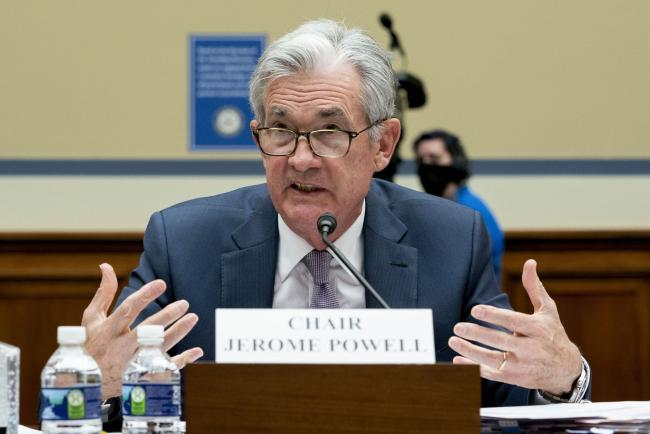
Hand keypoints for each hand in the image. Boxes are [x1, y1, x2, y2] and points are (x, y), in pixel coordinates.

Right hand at [82, 263, 203, 399]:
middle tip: (184, 303)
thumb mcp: (91, 320)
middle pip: (146, 330)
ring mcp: (132, 363)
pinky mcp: (142, 375)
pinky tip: (197, 351)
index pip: (128, 310)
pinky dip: (182, 360)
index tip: (161, 283)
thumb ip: (103, 294)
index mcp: (108, 331)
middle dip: (166, 316)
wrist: (85, 383)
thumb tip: (106, 265)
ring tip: (193, 317)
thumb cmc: (89, 346)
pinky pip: (164, 368)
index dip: (144, 296)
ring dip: (177, 333)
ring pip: (158, 347)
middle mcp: (120, 347)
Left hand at [448, 259, 581, 394]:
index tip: (475, 310)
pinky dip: (473, 369)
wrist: (566, 369)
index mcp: (538, 329)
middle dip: (477, 334)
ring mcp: (522, 365)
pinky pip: (491, 375)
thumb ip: (534, 287)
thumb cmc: (553, 334)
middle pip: (500, 341)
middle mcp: (531, 349)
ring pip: (493, 360)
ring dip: (471, 352)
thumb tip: (529, 262)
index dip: (494, 316)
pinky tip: (458, 361)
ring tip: (453, 341)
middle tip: (458, 327)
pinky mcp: (515, 378)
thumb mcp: (548, 310)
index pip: (513, 321)